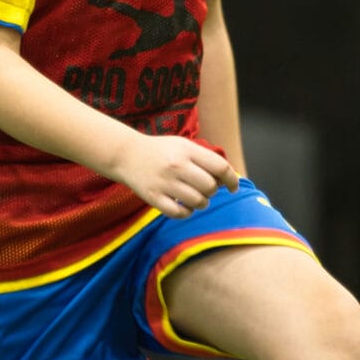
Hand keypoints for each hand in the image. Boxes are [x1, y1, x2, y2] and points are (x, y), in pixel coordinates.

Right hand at [114, 132, 235, 215]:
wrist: (126, 154)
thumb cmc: (161, 151)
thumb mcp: (183, 146)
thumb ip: (205, 159)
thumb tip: (226, 179)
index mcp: (187, 150)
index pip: (220, 167)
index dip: (232, 180)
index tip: (233, 187)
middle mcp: (176, 166)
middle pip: (210, 187)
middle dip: (213, 191)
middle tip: (205, 189)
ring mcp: (164, 183)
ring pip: (198, 202)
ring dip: (202, 203)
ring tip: (195, 198)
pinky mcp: (153, 197)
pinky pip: (179, 213)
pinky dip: (186, 213)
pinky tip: (183, 206)